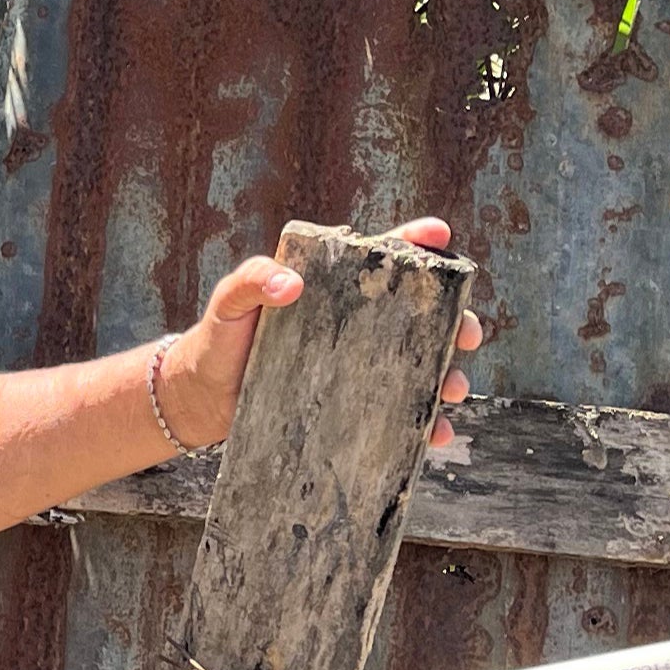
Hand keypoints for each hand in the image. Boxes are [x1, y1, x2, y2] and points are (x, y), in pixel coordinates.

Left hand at [155, 218, 480, 451]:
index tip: (441, 234)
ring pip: (421, 366)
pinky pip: (400, 414)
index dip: (418, 243)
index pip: (385, 256)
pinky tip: (436, 435)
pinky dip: (424, 426)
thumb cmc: (218, 339)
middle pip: (423, 315)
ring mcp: (360, 367)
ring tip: (454, 390)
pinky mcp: (354, 407)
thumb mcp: (229, 302)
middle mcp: (358, 324)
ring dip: (449, 377)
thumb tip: (290, 284)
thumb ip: (251, 280)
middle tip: (467, 334)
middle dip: (456, 321)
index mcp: (336, 286)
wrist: (202, 400)